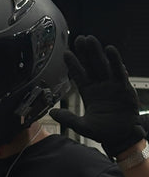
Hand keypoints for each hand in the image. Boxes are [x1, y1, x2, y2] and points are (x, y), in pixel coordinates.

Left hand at [49, 34, 144, 156]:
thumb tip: (52, 111)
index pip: (79, 75)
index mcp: (88, 92)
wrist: (122, 137)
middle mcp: (99, 86)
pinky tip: (110, 50)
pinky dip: (115, 61)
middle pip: (91, 65)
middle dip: (85, 52)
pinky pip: (118, 72)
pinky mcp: (124, 88)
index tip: (66, 53)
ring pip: (103, 65)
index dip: (73, 64)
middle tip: (79, 38)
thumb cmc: (103, 132)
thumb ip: (68, 118)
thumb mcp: (82, 126)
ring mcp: (111, 85)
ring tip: (91, 39)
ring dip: (97, 52)